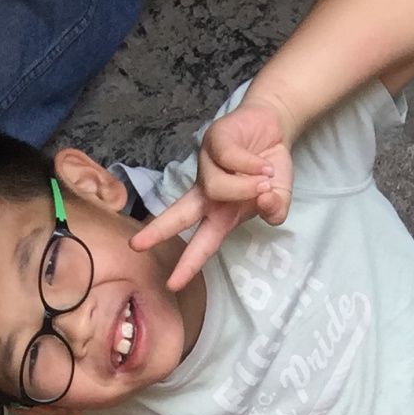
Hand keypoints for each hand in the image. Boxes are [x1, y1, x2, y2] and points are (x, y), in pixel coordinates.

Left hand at [131, 102, 293, 290]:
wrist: (274, 130)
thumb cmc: (270, 171)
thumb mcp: (279, 198)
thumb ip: (275, 210)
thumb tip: (266, 202)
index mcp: (221, 214)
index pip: (201, 243)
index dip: (188, 264)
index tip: (171, 284)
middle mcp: (207, 193)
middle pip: (179, 214)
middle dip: (159, 231)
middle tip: (135, 246)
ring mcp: (207, 165)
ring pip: (215, 187)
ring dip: (244, 187)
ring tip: (266, 179)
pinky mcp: (213, 141)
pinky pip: (229, 159)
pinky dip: (252, 166)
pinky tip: (263, 166)